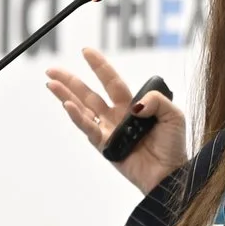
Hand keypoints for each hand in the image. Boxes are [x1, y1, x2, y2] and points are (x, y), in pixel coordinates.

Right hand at [45, 47, 189, 194]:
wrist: (170, 173)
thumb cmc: (173, 146)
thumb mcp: (173, 115)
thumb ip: (156, 100)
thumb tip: (134, 104)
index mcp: (132, 106)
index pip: (112, 81)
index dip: (99, 66)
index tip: (86, 51)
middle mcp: (116, 116)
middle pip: (89, 94)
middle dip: (70, 81)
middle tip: (52, 71)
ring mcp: (108, 131)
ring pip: (82, 110)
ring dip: (66, 96)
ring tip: (51, 84)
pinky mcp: (105, 147)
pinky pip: (89, 129)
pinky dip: (77, 117)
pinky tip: (67, 105)